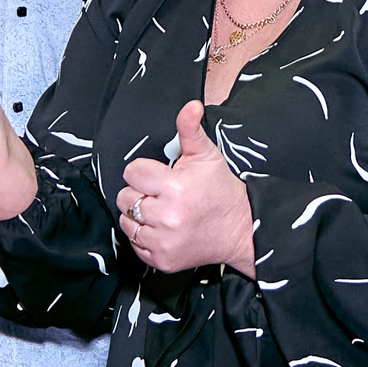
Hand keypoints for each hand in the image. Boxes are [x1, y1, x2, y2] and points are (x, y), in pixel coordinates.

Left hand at [120, 102, 255, 276]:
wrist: (242, 230)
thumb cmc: (222, 191)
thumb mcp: (207, 156)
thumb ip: (190, 129)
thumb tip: (190, 106)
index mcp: (175, 187)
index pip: (132, 172)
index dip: (145, 171)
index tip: (160, 176)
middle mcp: (166, 217)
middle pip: (125, 197)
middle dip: (140, 192)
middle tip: (162, 194)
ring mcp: (163, 242)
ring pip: (126, 222)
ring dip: (139, 215)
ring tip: (161, 211)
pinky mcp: (162, 260)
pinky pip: (135, 245)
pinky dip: (145, 237)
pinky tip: (163, 229)